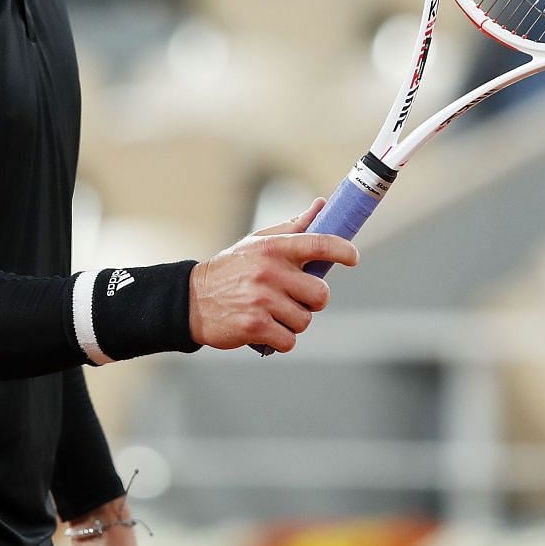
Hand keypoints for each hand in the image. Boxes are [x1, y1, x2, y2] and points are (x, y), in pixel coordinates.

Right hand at [187, 200, 357, 352]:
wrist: (191, 300)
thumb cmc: (232, 269)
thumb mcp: (258, 242)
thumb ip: (293, 227)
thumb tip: (322, 205)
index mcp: (273, 248)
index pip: (319, 244)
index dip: (343, 251)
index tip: (353, 258)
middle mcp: (269, 271)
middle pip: (320, 294)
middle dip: (312, 301)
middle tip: (295, 299)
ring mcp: (262, 300)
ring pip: (305, 320)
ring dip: (293, 322)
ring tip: (274, 314)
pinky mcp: (255, 326)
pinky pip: (289, 340)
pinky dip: (281, 340)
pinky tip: (266, 330)